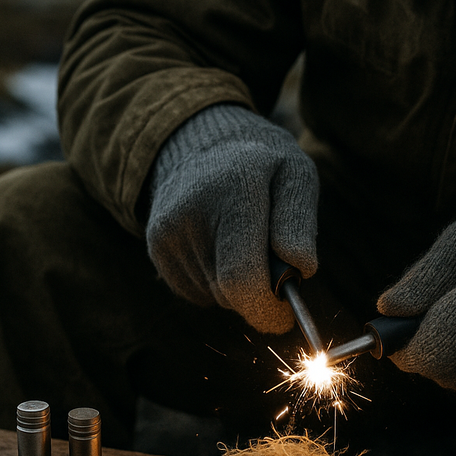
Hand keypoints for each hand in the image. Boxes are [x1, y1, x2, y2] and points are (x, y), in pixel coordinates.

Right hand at [145, 104, 317, 332]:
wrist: (200, 140)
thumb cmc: (262, 163)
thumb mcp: (296, 174)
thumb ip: (300, 221)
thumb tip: (299, 269)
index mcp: (235, 189)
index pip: (242, 276)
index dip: (267, 309)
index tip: (286, 315)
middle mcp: (191, 213)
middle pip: (230, 293)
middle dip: (260, 294)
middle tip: (275, 264)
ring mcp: (167, 233)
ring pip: (215, 296)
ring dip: (239, 285)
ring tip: (243, 239)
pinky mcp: (156, 248)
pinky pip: (198, 292)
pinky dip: (217, 281)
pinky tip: (220, 244)